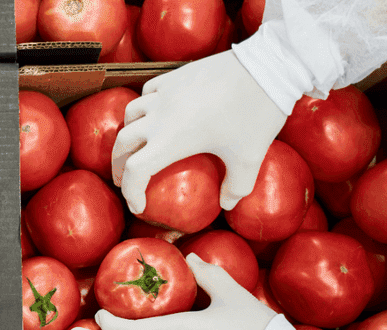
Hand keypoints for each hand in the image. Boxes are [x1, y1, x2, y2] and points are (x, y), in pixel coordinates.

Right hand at [111, 50, 286, 213]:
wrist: (267, 67)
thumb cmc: (256, 115)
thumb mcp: (250, 159)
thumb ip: (237, 187)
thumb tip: (226, 204)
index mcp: (170, 142)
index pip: (135, 173)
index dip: (131, 193)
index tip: (138, 206)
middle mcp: (158, 118)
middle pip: (122, 144)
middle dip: (119, 166)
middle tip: (125, 179)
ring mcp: (164, 94)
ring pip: (129, 115)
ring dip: (127, 134)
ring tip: (135, 144)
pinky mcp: (174, 76)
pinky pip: (147, 92)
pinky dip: (144, 107)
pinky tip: (155, 112)